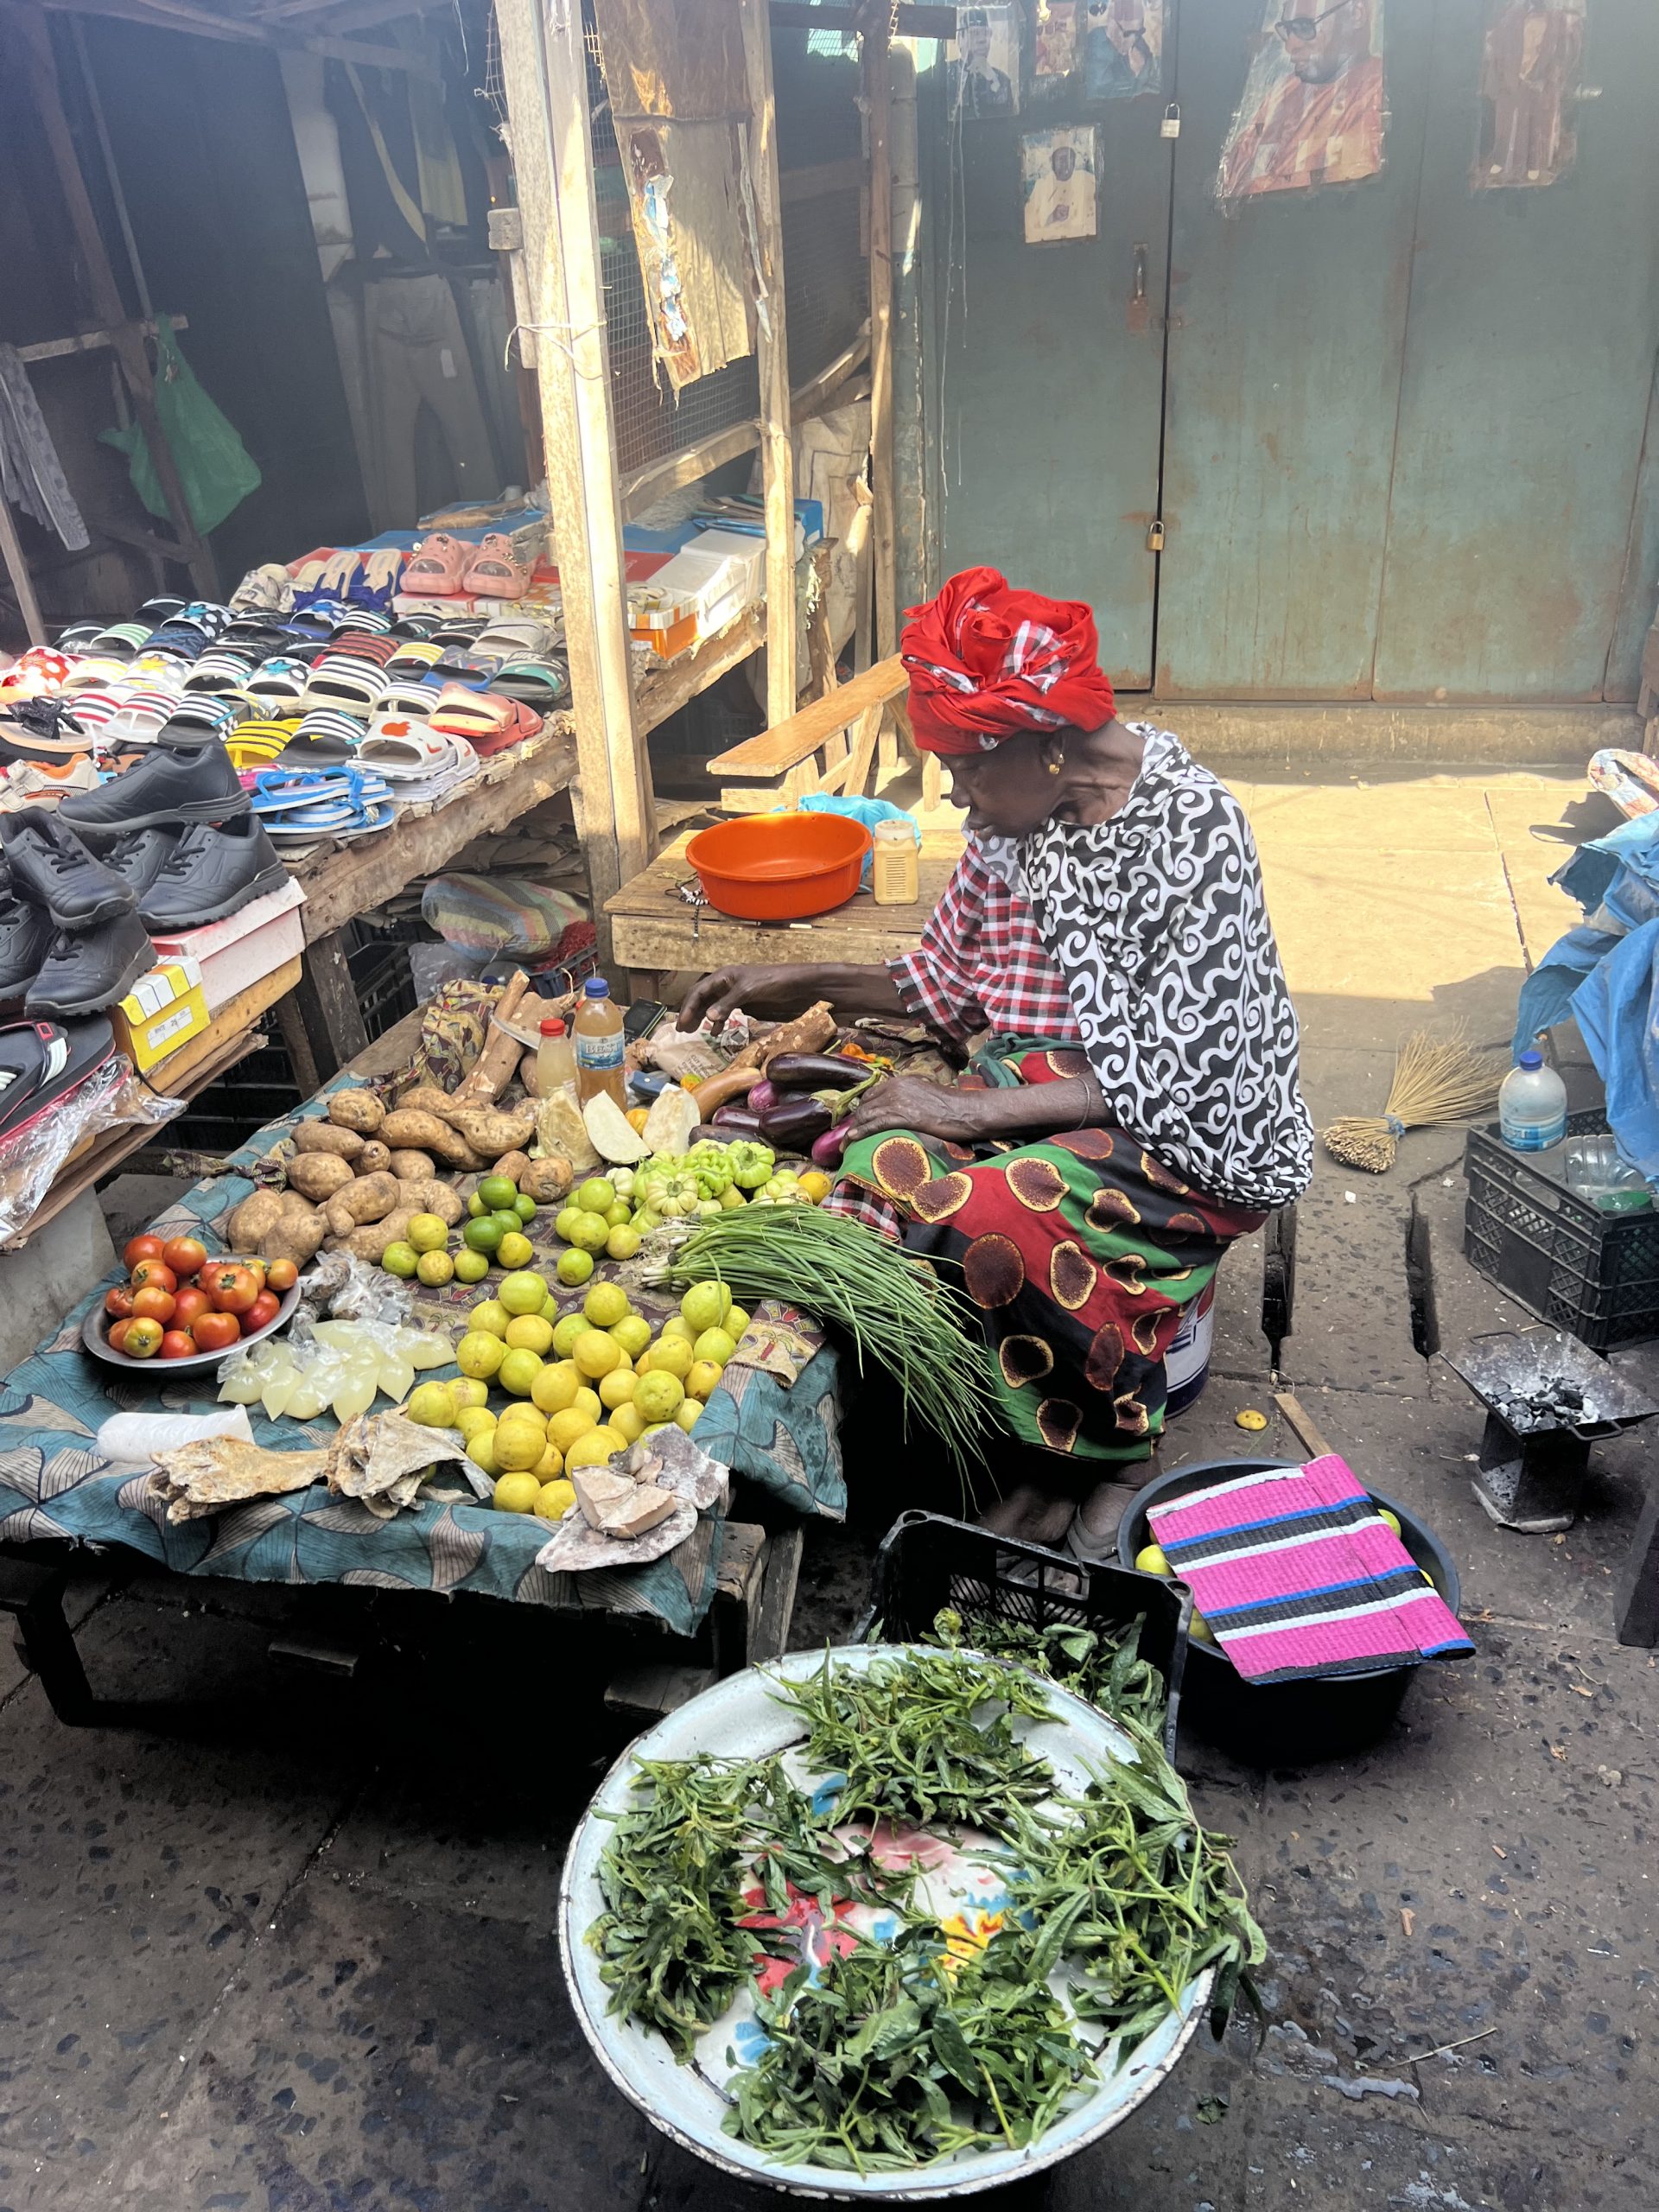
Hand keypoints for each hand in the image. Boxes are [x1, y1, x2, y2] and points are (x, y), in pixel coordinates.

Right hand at [680, 965, 809, 1031]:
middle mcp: (725, 983)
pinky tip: (716, 1031)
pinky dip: (718, 1021)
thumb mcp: (748, 991)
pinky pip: (724, 1010)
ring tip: (693, 1031)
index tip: (682, 1025)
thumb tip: (708, 1017)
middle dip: (691, 1013)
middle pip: (701, 998)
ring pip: (711, 1005)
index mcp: (722, 976)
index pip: (698, 992)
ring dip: (701, 1017)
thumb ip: (727, 1004)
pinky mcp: (744, 999)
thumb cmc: (771, 981)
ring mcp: (734, 991)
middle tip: (682, 1030)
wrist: (795, 983)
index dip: (688, 1008)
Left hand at [838, 1075, 994, 1146]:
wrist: (967, 1111)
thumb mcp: (926, 1093)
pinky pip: (875, 1124)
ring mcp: (899, 1101)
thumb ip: (910, 1097)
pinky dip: (861, 1132)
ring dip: (854, 1130)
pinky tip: (852, 1139)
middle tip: (848, 1136)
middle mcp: (896, 1087)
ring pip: (867, 1115)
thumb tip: (900, 1109)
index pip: (872, 1094)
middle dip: (855, 1121)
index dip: (862, 1109)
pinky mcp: (903, 1116)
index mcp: (901, 1081)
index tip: (857, 1122)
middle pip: (866, 1105)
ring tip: (845, 1144)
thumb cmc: (952, 1106)